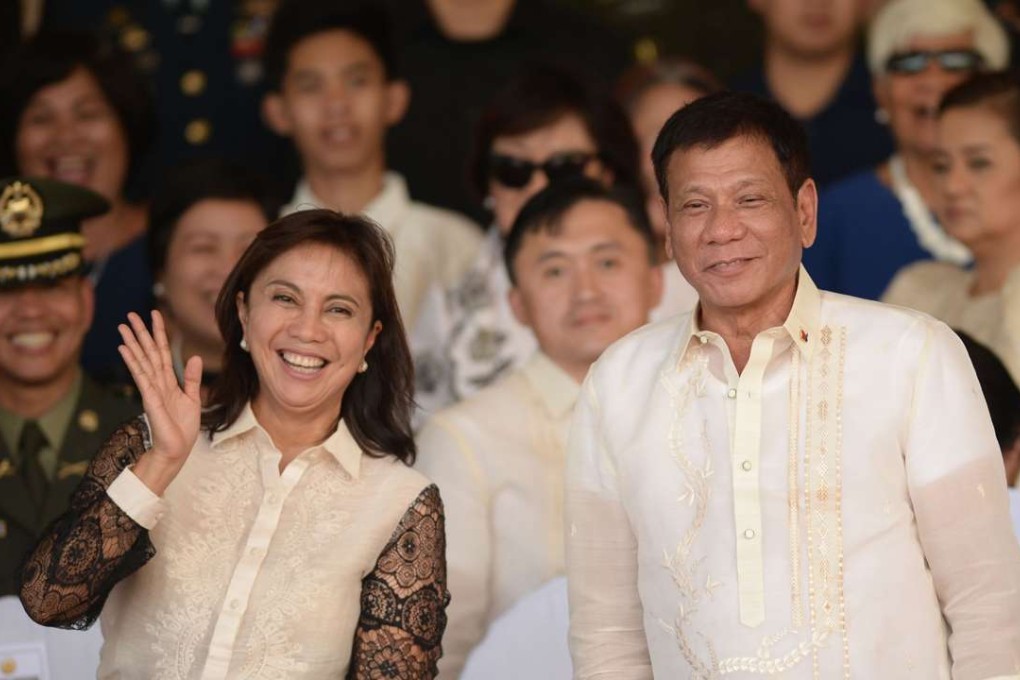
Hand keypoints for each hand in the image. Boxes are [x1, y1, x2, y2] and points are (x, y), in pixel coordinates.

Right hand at [118, 311, 201, 478]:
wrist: (177, 449)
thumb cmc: (183, 428)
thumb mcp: (193, 399)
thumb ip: (192, 378)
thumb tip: (194, 357)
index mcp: (169, 381)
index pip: (163, 351)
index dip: (159, 333)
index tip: (155, 314)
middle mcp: (158, 382)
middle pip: (149, 352)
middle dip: (141, 332)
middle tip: (130, 313)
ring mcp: (152, 389)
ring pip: (142, 360)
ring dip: (133, 342)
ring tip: (122, 325)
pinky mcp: (149, 398)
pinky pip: (141, 375)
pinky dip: (133, 361)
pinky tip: (124, 348)